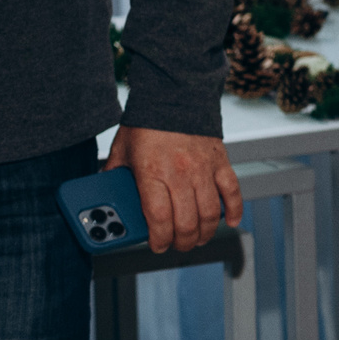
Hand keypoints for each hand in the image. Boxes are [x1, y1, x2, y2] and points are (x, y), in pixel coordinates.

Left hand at [105, 126, 242, 252]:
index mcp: (151, 173)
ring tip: (197, 238)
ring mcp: (203, 169)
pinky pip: (231, 191)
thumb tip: (105, 195)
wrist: (175, 94)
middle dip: (181, 241)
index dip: (158, 239)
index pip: (159, 218)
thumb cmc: (147, 123)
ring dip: (204, 232)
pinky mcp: (220, 162)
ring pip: (209, 213)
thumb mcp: (121, 152)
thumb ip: (113, 175)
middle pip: (186, 222)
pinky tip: (229, 221)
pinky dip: (233, 210)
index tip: (156, 245)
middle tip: (176, 244)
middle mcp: (179, 173)